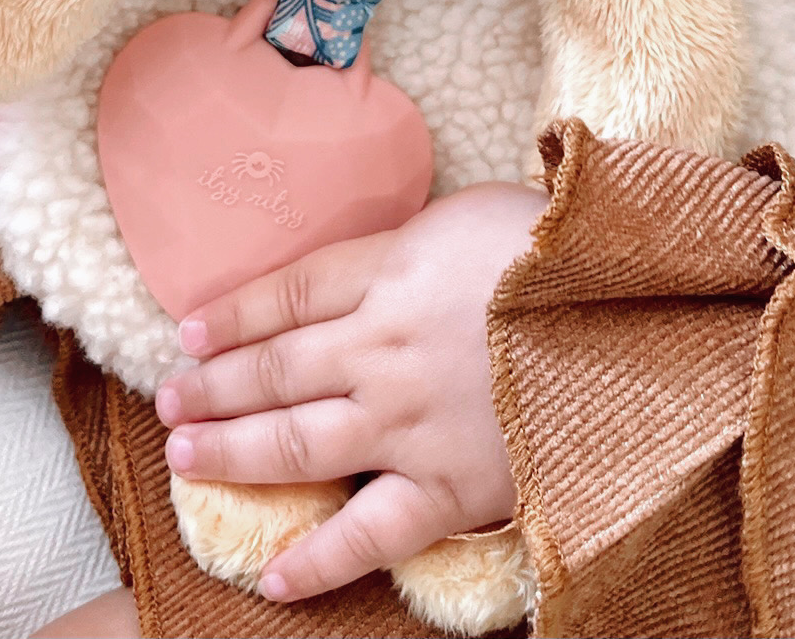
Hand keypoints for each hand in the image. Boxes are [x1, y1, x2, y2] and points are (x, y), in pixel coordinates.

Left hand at [154, 180, 547, 602]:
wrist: (626, 311)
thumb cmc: (555, 250)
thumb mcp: (471, 216)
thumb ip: (413, 247)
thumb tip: (383, 263)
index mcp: (390, 272)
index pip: (288, 294)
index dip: (232, 313)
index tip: (190, 329)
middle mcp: (381, 347)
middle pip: (275, 368)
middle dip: (213, 386)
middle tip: (168, 401)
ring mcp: (408, 421)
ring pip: (297, 440)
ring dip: (232, 451)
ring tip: (183, 458)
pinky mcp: (448, 486)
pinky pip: (368, 534)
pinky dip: (316, 561)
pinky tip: (270, 578)